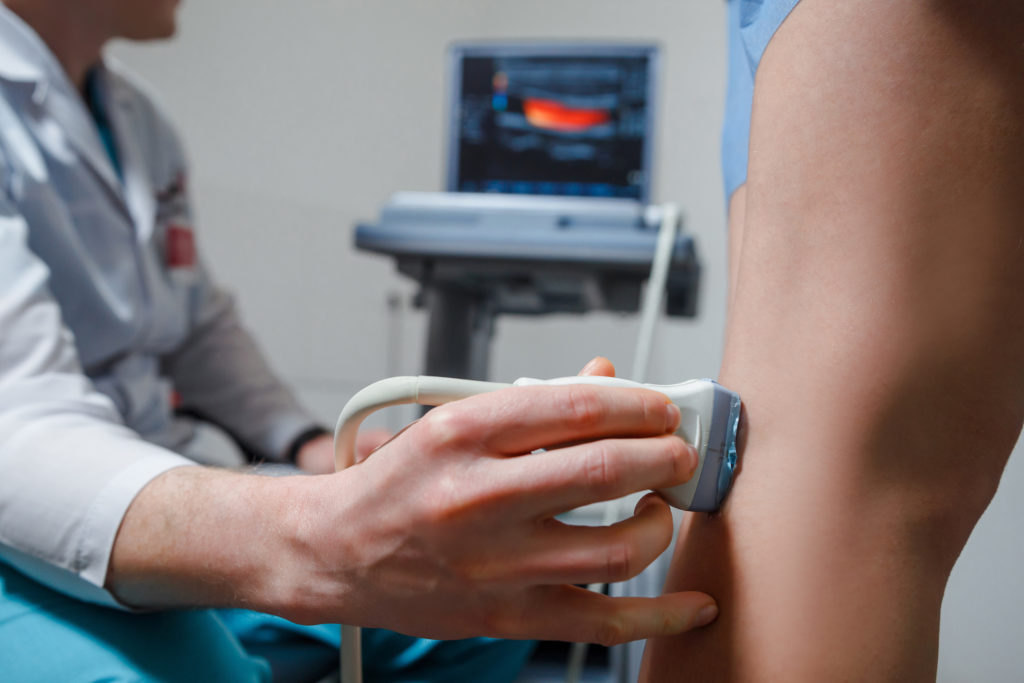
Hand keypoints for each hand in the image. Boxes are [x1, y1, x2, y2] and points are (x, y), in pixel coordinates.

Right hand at [281, 358, 717, 643]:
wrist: (335, 553)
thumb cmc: (397, 483)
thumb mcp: (450, 421)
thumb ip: (533, 404)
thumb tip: (606, 378)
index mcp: (461, 434)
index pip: (575, 408)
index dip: (639, 404)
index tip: (662, 408)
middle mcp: (477, 498)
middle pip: (605, 471)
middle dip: (665, 457)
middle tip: (677, 452)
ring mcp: (495, 565)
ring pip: (617, 548)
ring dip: (661, 522)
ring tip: (659, 507)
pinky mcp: (506, 616)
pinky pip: (602, 621)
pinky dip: (660, 614)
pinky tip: (694, 603)